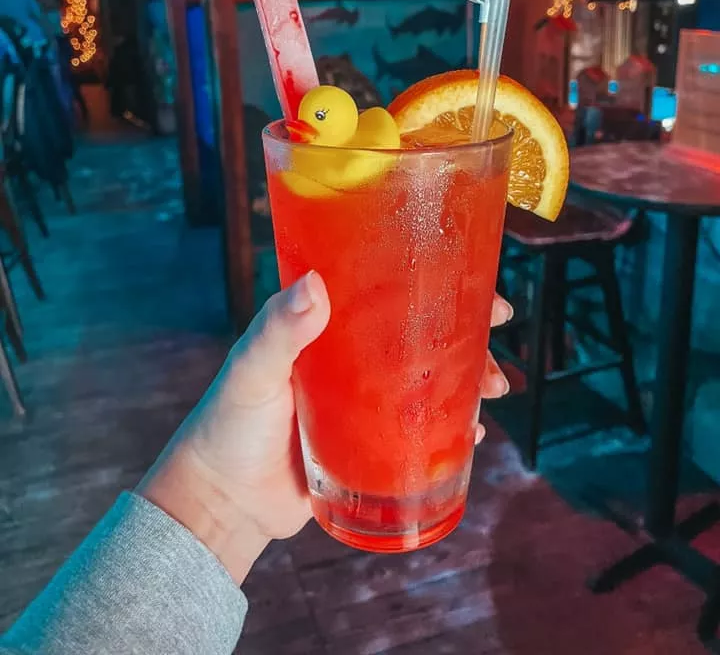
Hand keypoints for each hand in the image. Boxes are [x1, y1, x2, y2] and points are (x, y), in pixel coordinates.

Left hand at [140, 272, 511, 583]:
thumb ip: (278, 331)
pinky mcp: (373, 443)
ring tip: (494, 389)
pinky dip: (452, 427)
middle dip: (466, 329)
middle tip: (497, 332)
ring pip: (430, 378)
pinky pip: (422, 429)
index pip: (387, 288)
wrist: (222, 501)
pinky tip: (473, 432)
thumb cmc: (227, 425)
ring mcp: (366, 399)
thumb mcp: (251, 370)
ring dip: (468, 377)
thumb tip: (315, 285)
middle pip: (421, 331)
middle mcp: (352, 355)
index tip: (474, 278)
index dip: (434, 279)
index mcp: (327, 325)